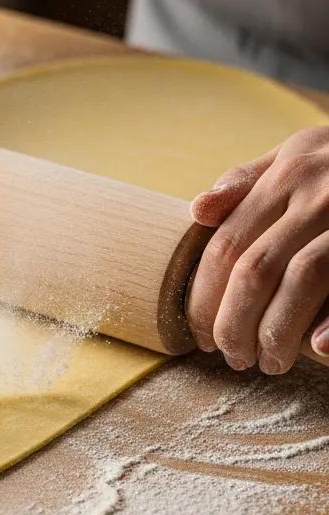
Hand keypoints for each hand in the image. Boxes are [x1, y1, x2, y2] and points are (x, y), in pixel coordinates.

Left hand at [188, 125, 328, 373]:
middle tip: (231, 356)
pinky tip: (318, 348)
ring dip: (278, 330)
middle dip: (234, 322)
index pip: (226, 246)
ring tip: (268, 362)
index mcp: (289, 173)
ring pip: (303, 278)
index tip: (198, 331)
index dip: (204, 296)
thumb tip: (197, 211)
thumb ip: (247, 181)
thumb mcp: (300, 152)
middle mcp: (321, 193)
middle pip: (256, 269)